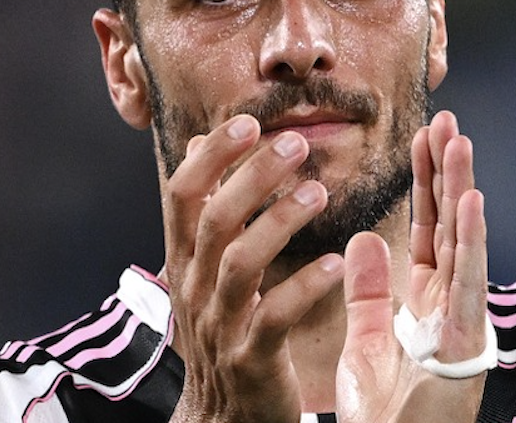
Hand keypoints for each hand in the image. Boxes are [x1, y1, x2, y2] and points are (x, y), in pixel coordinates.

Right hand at [162, 114, 344, 422]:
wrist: (222, 415)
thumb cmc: (222, 329)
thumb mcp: (202, 267)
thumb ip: (205, 207)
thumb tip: (199, 142)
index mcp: (184, 260)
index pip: (182, 195)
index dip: (211, 156)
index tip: (246, 122)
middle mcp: (194, 287)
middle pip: (214, 220)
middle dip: (252, 177)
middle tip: (294, 144)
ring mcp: (220, 324)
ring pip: (240, 263)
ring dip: (279, 222)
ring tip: (318, 192)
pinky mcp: (250, 359)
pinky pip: (274, 317)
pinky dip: (304, 287)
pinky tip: (334, 263)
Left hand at [337, 111, 488, 422]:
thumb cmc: (388, 410)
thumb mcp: (370, 338)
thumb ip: (368, 290)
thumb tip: (362, 238)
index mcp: (426, 299)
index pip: (427, 227)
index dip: (425, 182)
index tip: (423, 137)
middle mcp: (449, 301)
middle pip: (448, 223)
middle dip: (446, 171)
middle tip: (446, 120)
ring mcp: (460, 319)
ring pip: (463, 242)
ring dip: (462, 189)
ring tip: (460, 142)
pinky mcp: (463, 342)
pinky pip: (465, 282)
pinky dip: (469, 241)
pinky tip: (470, 200)